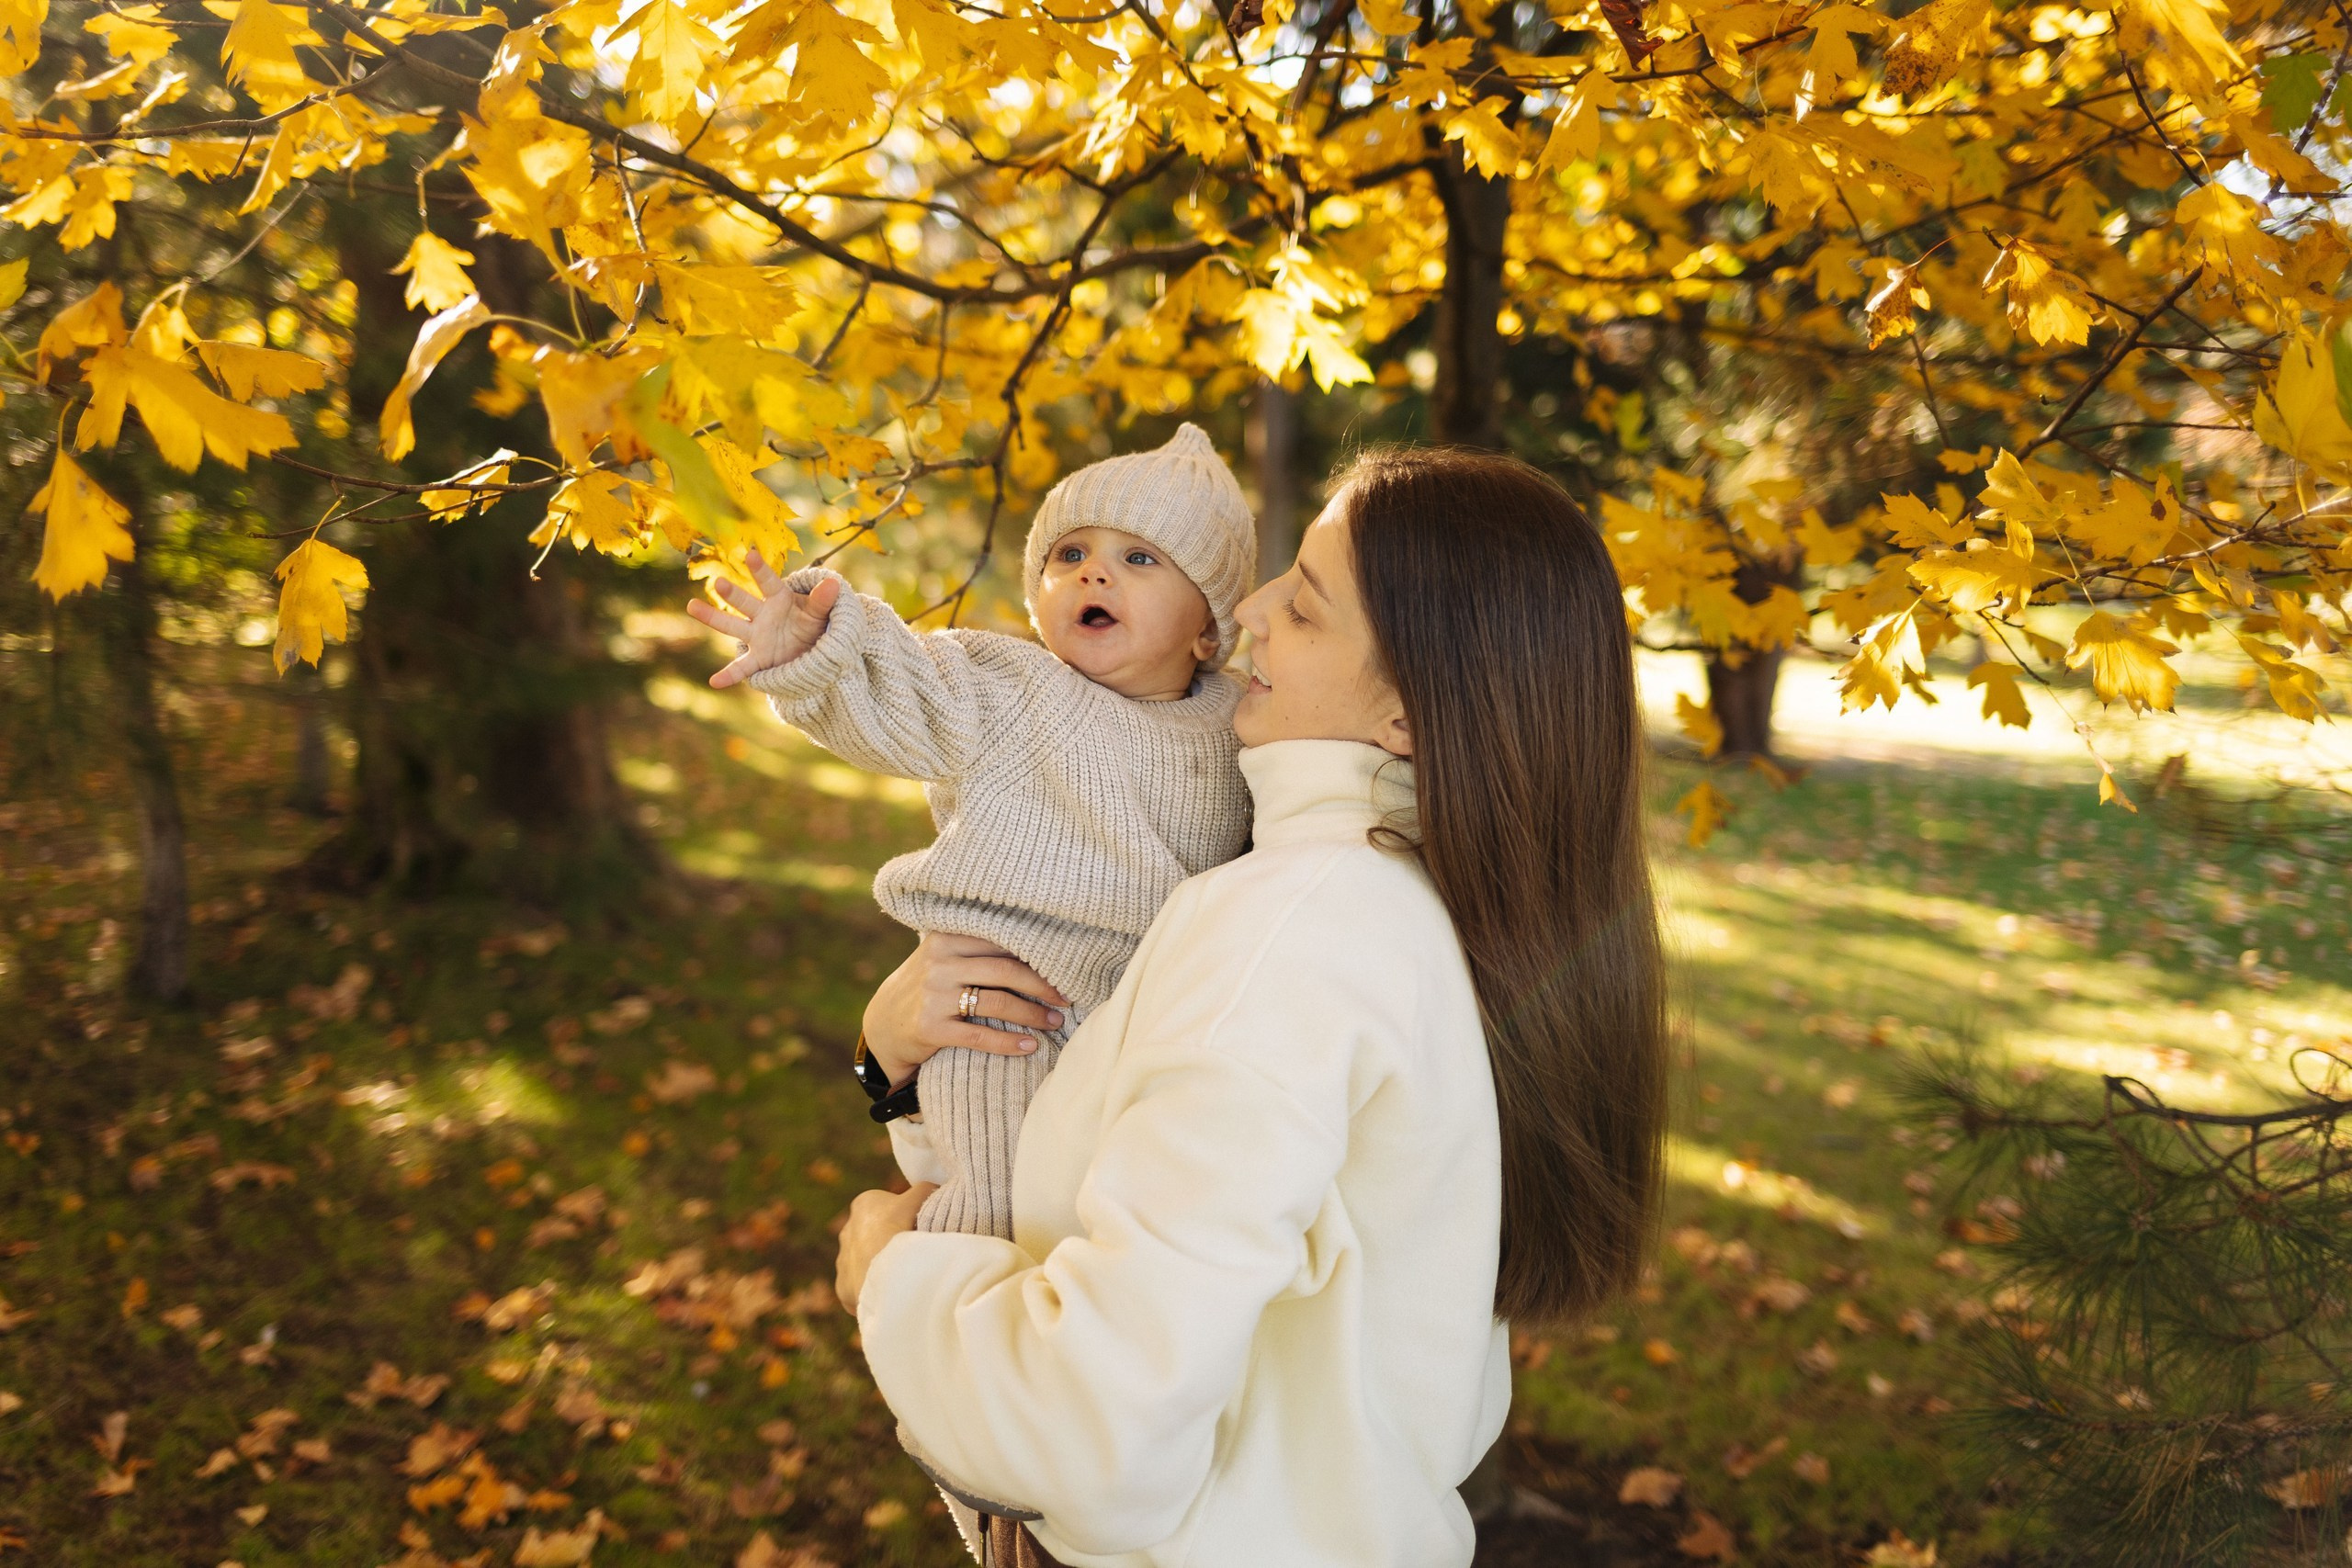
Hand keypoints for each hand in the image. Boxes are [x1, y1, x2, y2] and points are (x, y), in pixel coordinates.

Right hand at [688, 549, 843, 688]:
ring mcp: (757, 636)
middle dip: (732, 593)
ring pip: (732, 626)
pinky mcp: (759, 657)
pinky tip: (714, 682)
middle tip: (719, 583)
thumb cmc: (812, 623)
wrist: (813, 648)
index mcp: (779, 599)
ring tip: (692, 606)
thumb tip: (834, 584)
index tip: (751, 554)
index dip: (760, 569)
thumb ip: (823, 601)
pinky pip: (742, 667)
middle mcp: (763, 615)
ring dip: (713, 617)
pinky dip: (729, 675)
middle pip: (744, 602)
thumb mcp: (819, 613)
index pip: (768, 583)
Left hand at [836, 1182, 934, 1314]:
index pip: (889, 1208)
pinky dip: (875, 1289)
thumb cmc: (903, 1230)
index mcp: (864, 1204)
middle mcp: (847, 1230)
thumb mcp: (920, 1198)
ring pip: (867, 1262)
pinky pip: (861, 1287)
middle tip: (912, 1252)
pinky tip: (892, 1291)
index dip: (906, 1217)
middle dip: (890, 1241)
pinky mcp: (843, 1286)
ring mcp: (843, 1260)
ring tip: (902, 1274)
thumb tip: (933, 1188)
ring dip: (882, 1266)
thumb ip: (924, 1190)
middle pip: (876, 1235)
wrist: (888, 1273)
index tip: (918, 1229)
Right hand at [863, 932, 1069, 1087]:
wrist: (883, 1025)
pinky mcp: (930, 1028)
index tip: (1065, 965)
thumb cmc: (929, 986)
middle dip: (1043, 985)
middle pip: (1006, 970)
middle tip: (1067, 997)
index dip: (1037, 954)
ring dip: (1033, 1015)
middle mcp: (939, 962)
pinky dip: (1009, 1042)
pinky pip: (979, 1035)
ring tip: (1055, 1023)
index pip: (1001, 940)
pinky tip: (1030, 1047)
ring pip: (997, 1002)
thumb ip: (980, 946)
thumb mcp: (944, 957)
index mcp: (946, 937)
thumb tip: (1042, 943)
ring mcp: (933, 995)